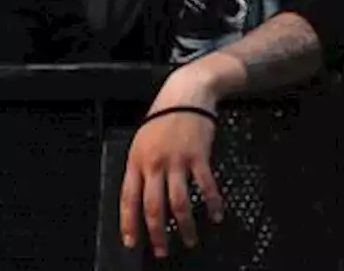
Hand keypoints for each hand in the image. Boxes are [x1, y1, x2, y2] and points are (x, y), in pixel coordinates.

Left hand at [120, 65, 224, 257]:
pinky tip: (215, 215)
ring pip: (178, 202)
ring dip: (184, 225)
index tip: (132, 242)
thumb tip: (141, 196)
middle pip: (153, 206)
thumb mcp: (142, 140)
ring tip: (189, 240)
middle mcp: (155, 164)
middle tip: (162, 250)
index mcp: (137, 162)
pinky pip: (205, 185)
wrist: (186, 92)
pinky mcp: (199, 156)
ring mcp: (178, 161)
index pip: (128, 199)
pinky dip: (211, 203)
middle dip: (157, 233)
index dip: (129, 224)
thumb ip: (141, 167)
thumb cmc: (164, 115)